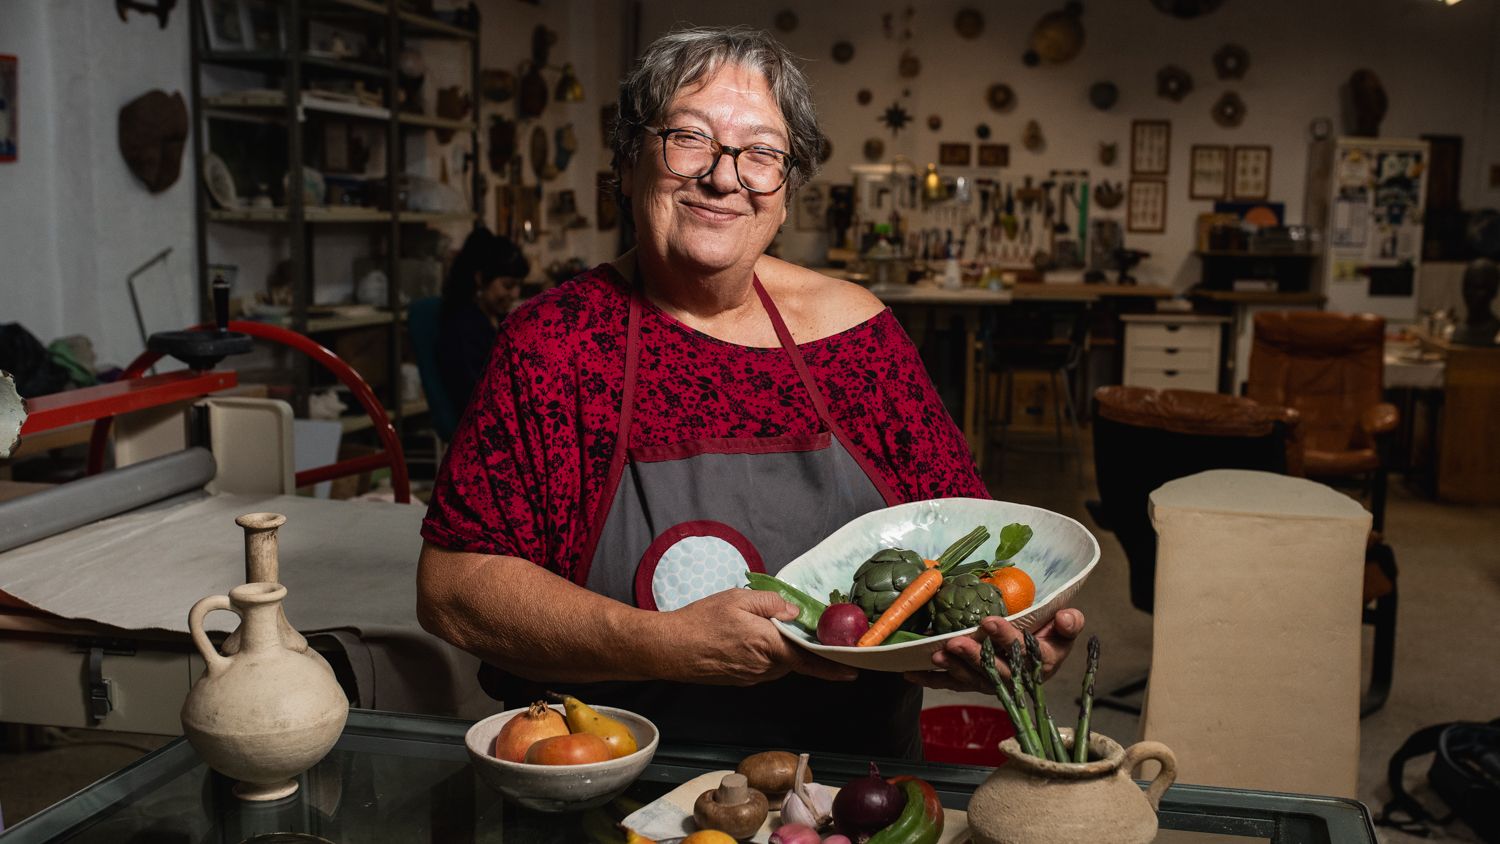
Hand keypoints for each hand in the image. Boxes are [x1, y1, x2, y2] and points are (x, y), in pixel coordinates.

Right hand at [654, 589, 858, 685]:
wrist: (669, 648)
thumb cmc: (701, 621)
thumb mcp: (738, 599)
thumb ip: (771, 603)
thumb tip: (794, 612)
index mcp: (768, 645)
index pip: (809, 659)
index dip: (832, 666)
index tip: (852, 670)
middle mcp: (764, 666)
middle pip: (794, 657)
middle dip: (798, 643)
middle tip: (795, 625)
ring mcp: (752, 676)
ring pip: (778, 661)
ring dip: (778, 647)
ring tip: (757, 627)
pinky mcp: (741, 679)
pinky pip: (763, 666)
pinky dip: (763, 653)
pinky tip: (744, 638)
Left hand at [903, 608, 1084, 692]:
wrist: (1037, 650)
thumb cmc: (1049, 633)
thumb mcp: (1063, 627)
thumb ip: (1068, 623)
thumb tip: (1067, 616)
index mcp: (1042, 662)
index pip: (1025, 653)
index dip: (1006, 638)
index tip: (989, 621)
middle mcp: (1017, 678)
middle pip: (995, 671)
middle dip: (974, 657)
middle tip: (956, 641)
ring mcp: (993, 682)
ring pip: (973, 679)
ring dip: (954, 667)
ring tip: (938, 654)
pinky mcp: (973, 683)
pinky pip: (952, 683)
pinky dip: (932, 679)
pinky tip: (912, 674)